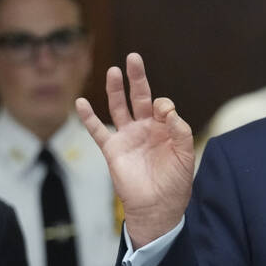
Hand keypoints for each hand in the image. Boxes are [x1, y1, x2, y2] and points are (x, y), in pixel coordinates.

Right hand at [77, 53, 193, 246]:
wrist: (157, 207)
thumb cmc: (175, 183)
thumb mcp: (185, 155)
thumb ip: (180, 131)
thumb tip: (166, 108)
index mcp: (163, 129)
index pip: (161, 106)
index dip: (163, 105)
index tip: (164, 114)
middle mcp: (144, 129)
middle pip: (138, 97)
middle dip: (136, 78)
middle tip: (133, 58)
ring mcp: (127, 137)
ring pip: (118, 108)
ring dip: (115, 90)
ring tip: (114, 71)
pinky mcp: (112, 149)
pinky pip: (97, 130)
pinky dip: (88, 117)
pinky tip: (80, 102)